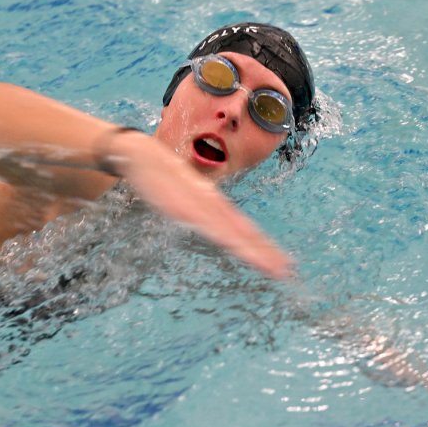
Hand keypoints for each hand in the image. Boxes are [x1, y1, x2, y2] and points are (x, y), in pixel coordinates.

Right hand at [107, 130, 291, 279]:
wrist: (141, 155)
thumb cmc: (163, 175)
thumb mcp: (185, 195)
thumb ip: (199, 209)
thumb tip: (210, 222)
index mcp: (214, 204)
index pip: (243, 228)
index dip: (262, 245)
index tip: (280, 261)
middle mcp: (213, 205)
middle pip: (244, 232)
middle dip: (264, 252)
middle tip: (286, 271)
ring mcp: (199, 206)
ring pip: (231, 232)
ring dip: (252, 250)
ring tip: (271, 267)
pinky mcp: (183, 207)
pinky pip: (207, 225)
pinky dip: (223, 236)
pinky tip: (236, 247)